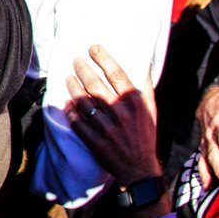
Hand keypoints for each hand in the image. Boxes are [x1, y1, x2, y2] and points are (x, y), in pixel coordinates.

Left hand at [65, 44, 160, 185]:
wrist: (139, 169)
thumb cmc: (145, 136)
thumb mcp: (151, 111)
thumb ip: (145, 88)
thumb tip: (144, 64)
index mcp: (134, 103)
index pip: (116, 73)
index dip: (102, 58)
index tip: (93, 48)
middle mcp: (120, 113)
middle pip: (95, 84)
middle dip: (82, 69)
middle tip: (76, 61)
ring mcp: (106, 128)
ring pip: (82, 101)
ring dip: (72, 86)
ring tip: (68, 78)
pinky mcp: (94, 141)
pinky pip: (76, 121)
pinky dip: (70, 110)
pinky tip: (67, 102)